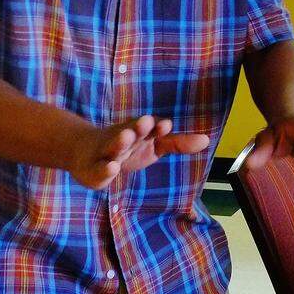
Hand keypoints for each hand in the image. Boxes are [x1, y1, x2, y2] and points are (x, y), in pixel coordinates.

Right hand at [68, 115, 209, 189]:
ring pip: (113, 146)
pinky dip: (105, 169)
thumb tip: (206, 140)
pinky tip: (112, 168)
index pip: (150, 128)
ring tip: (126, 137)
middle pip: (130, 132)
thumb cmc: (129, 148)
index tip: (165, 125)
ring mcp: (106, 153)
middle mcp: (122, 139)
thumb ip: (178, 143)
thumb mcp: (155, 145)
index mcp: (139, 133)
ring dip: (120, 141)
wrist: (86, 152)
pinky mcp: (93, 170)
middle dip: (138, 127)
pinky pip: (99, 170)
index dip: (157, 127)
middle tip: (145, 122)